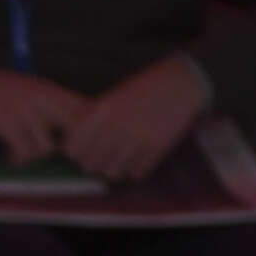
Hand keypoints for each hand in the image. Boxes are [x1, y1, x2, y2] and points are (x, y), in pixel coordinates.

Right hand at [0, 56, 87, 166]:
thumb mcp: (23, 86)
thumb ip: (42, 101)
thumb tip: (57, 123)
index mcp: (47, 88)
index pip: (83, 108)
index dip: (84, 128)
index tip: (71, 140)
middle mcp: (41, 98)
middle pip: (73, 128)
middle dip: (67, 147)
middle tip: (50, 155)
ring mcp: (24, 112)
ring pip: (47, 146)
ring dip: (34, 156)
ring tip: (20, 154)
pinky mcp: (6, 125)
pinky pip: (23, 151)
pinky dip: (16, 159)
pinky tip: (8, 156)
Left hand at [65, 57, 208, 182]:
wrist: (184, 82)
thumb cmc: (145, 88)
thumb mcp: (113, 96)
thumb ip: (92, 119)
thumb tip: (71, 144)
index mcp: (102, 110)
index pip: (72, 147)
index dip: (75, 150)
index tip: (81, 148)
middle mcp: (117, 126)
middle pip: (89, 164)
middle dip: (93, 162)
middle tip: (101, 156)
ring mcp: (137, 139)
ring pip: (111, 173)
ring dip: (113, 168)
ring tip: (119, 158)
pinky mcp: (157, 148)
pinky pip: (135, 173)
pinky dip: (134, 169)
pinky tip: (138, 158)